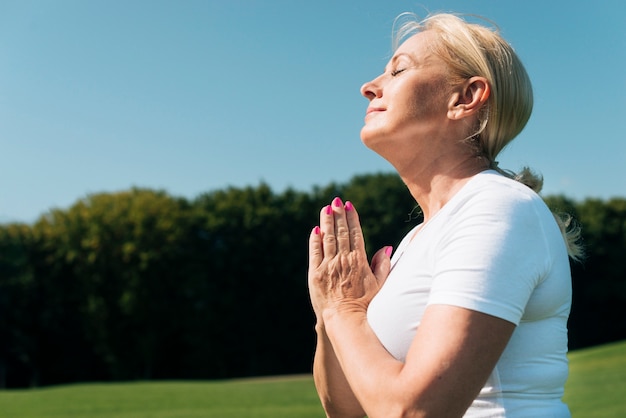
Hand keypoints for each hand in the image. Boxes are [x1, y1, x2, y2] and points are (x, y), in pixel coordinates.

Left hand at [308, 197, 391, 321]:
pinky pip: (315, 252)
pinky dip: (315, 239)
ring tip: (326, 208)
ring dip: (327, 222)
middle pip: (341, 232)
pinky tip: (316, 229)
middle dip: (338, 215)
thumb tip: (387, 247)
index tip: (349, 205)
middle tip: (336, 201)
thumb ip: (383, 264)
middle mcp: (343, 260)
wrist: (345, 320)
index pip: (356, 234)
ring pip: (328, 238)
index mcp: (359, 261)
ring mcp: (328, 266)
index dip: (352, 218)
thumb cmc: (365, 304)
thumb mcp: (379, 284)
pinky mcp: (316, 273)